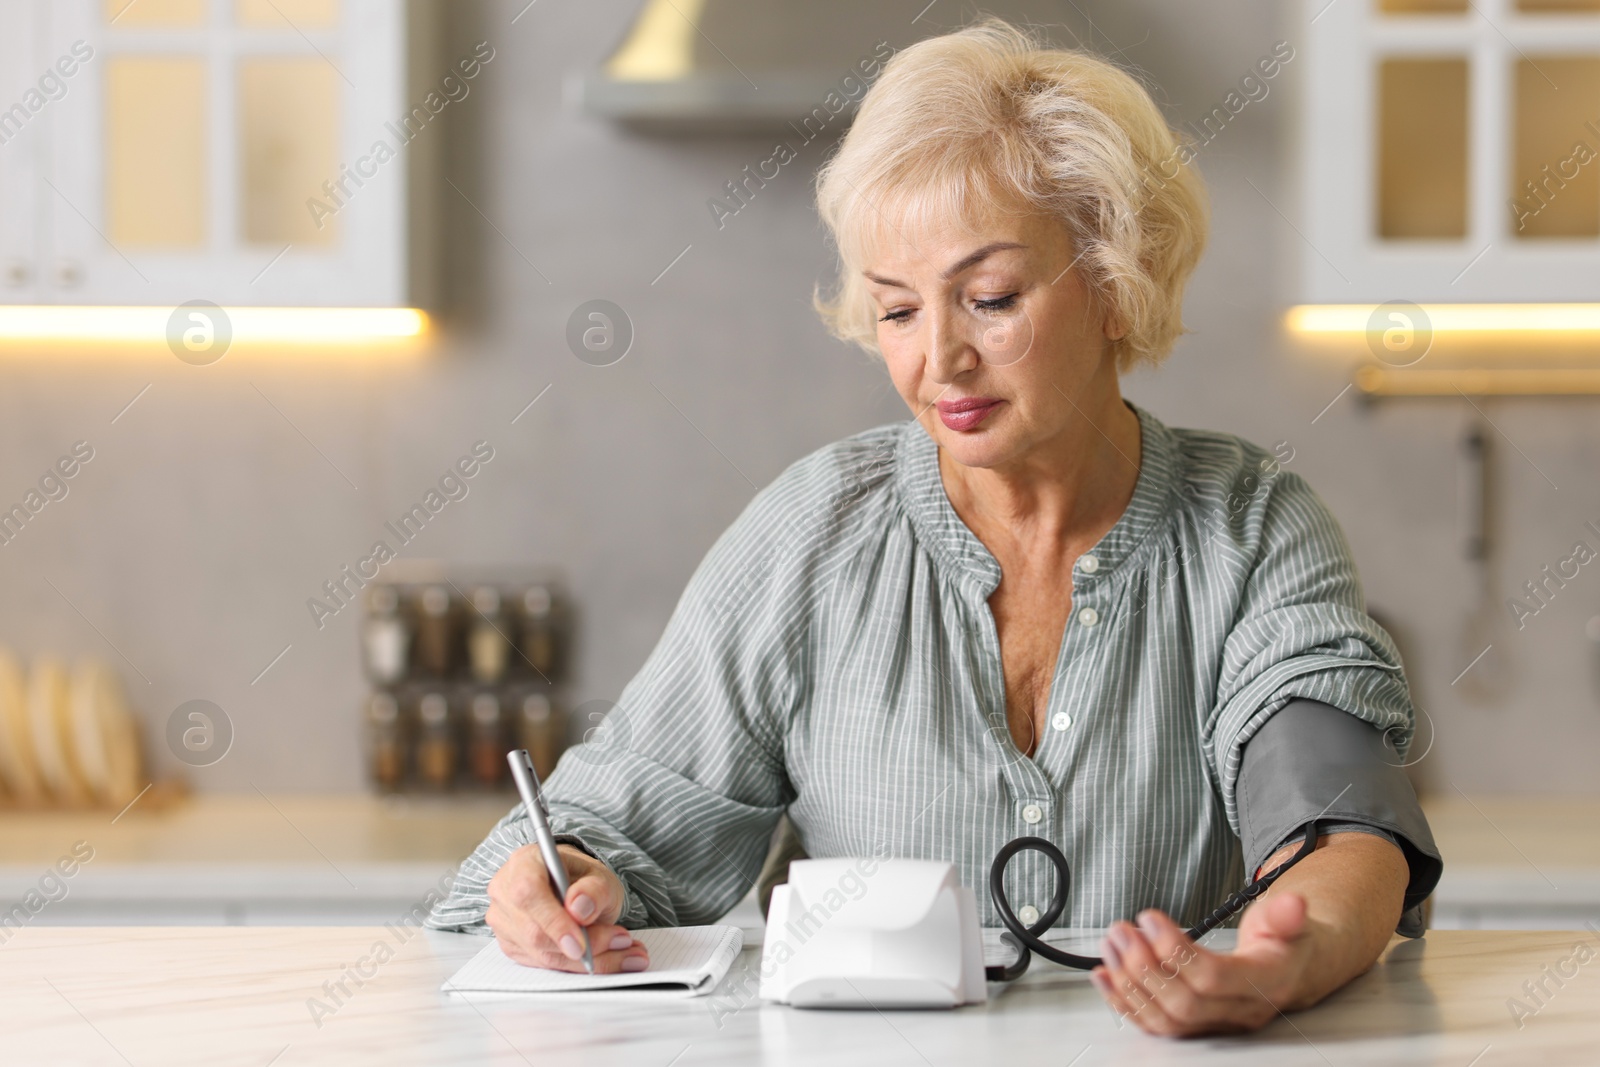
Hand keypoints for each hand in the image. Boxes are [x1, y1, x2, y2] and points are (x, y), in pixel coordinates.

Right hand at [486, 843, 649, 973]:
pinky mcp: (513, 946)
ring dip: (589, 959)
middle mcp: (505, 893)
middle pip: (535, 932)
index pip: (528, 894)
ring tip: (626, 951)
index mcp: (523, 863)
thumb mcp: (599, 875)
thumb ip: (593, 889)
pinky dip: (580, 967)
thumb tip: (580, 908)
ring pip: (543, 954)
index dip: (553, 922)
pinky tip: (609, 958)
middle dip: (583, 944)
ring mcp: (505, 922)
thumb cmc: (580, 878)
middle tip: (622, 941)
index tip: (581, 944)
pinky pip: (545, 965)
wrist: (572, 888)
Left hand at [1089, 893, 1317, 1036]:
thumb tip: (1292, 904)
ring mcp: (1216, 1024)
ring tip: (1111, 946)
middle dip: (1144, 965)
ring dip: (1129, 982)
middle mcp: (1239, 1012)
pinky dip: (1124, 1003)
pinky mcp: (1195, 1027)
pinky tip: (1105, 978)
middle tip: (1121, 930)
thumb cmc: (1284, 946)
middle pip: (1182, 1002)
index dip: (1175, 950)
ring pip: (1165, 1018)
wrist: (1291, 973)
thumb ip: (1285, 915)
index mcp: (1264, 984)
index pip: (1212, 978)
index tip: (1149, 918)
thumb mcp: (1291, 923)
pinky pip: (1156, 1025)